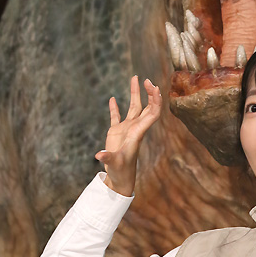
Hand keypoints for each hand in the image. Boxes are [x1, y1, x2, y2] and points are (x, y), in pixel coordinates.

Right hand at [94, 76, 161, 195]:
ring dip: (135, 93)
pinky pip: (117, 116)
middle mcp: (135, 128)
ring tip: (135, 78)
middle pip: (146, 106)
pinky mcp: (116, 133)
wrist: (120, 179)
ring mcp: (126, 129)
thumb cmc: (121, 172)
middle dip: (149, 93)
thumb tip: (100, 155)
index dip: (155, 100)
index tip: (154, 88)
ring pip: (133, 107)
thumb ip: (108, 158)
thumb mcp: (115, 164)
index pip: (152, 113)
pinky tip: (112, 99)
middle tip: (147, 80)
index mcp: (138, 132)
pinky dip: (115, 108)